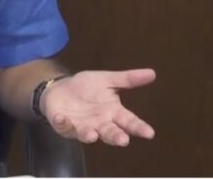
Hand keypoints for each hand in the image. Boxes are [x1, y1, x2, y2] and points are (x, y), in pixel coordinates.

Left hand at [41, 68, 155, 146]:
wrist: (60, 88)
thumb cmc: (86, 87)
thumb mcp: (107, 80)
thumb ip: (127, 79)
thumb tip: (152, 73)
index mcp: (112, 112)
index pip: (129, 121)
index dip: (138, 127)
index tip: (149, 133)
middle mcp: (99, 123)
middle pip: (110, 133)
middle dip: (116, 137)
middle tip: (123, 140)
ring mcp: (81, 127)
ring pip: (87, 134)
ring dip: (89, 135)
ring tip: (92, 135)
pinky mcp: (64, 126)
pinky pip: (63, 126)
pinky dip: (63, 123)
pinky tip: (61, 118)